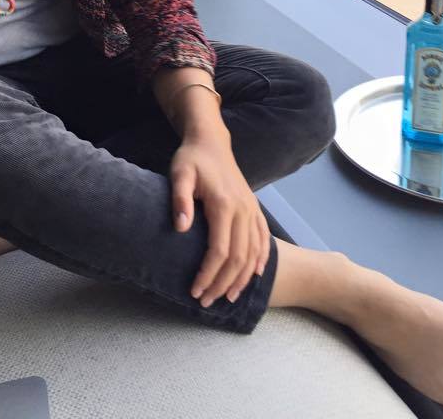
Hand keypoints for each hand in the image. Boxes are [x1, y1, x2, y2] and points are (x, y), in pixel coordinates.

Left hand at [170, 137, 270, 308]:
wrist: (211, 141)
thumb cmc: (191, 159)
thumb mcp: (179, 174)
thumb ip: (180, 200)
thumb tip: (181, 228)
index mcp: (224, 205)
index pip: (219, 251)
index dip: (208, 275)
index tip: (194, 291)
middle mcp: (243, 210)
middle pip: (238, 258)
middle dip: (223, 284)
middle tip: (206, 302)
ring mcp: (251, 209)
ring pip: (253, 253)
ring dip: (242, 279)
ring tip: (228, 297)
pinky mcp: (254, 207)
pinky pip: (263, 238)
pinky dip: (261, 259)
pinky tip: (256, 275)